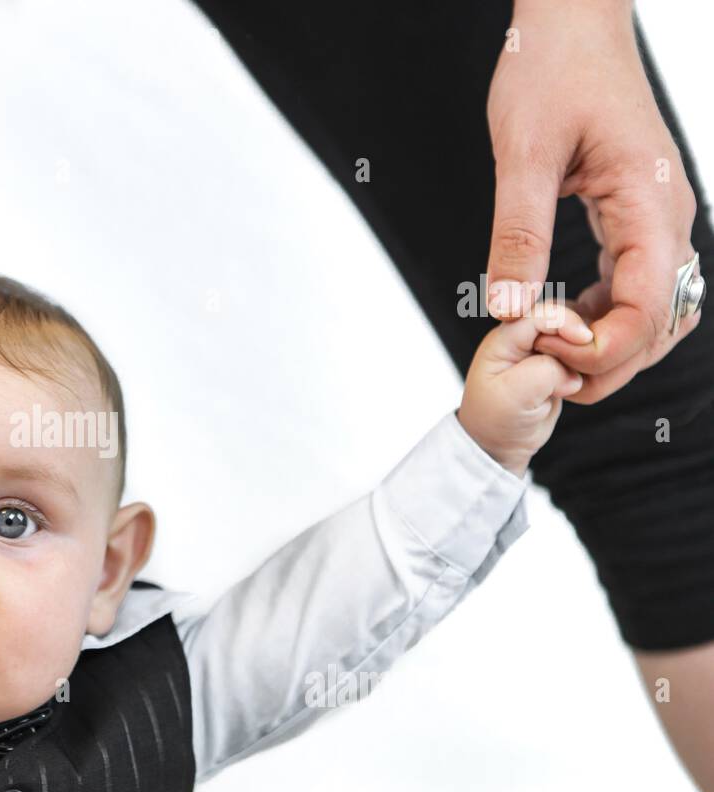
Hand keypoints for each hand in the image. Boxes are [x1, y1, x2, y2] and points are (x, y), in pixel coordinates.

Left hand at [457, 303, 592, 476]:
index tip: (585, 340)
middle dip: (579, 339)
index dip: (566, 322)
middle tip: (579, 369)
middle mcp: (525, 337)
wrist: (501, 442)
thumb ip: (545, 372)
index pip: (542, 314)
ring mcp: (545, 347)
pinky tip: (580, 383)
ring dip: (586, 353)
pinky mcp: (562, 360)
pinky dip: (590, 364)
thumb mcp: (513, 396)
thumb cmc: (495, 420)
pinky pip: (586, 352)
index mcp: (505, 338)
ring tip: (573, 382)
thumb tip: (573, 372)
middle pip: (566, 317)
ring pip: (580, 334)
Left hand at [484, 0, 700, 403]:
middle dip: (610, 360)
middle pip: (661, 320)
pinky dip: (608, 313)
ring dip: (612, 343)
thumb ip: (517, 235)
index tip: (546, 350)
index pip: (648, 306)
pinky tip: (563, 321)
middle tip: (548, 372)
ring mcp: (659, 215)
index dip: (602, 347)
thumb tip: (508, 311)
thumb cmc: (549, 70)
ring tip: (552, 352)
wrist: (571, 23)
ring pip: (657, 307)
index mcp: (650, 199)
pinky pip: (639, 282)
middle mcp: (668, 213)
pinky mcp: (639, 214)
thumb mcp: (522, 155)